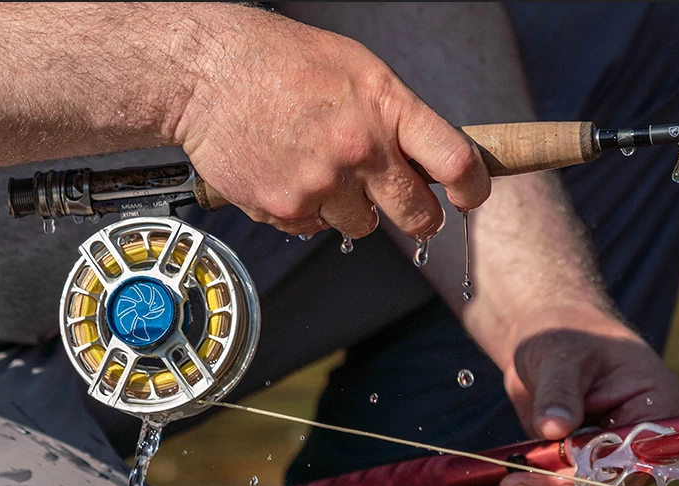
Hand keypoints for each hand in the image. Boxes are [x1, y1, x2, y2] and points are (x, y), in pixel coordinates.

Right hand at [173, 6, 490, 237]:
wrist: (205, 73)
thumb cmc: (281, 62)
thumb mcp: (359, 70)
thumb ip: (398, 116)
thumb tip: (431, 160)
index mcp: (387, 108)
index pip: (455, 162)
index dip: (473, 188)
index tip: (470, 195)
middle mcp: (359, 150)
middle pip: (417, 216)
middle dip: (419, 217)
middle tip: (410, 206)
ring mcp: (321, 185)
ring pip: (363, 226)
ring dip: (352, 207)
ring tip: (322, 167)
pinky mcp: (284, 209)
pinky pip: (315, 229)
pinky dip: (308, 211)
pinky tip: (290, 172)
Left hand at [497, 304, 678, 485]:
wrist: (547, 336)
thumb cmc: (566, 331)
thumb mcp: (560, 355)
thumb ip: (559, 393)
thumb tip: (555, 429)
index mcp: (661, 404)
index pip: (639, 453)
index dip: (601, 471)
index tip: (558, 479)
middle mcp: (646, 437)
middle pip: (617, 482)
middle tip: (518, 485)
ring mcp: (617, 453)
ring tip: (511, 482)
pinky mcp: (589, 464)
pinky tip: (515, 478)